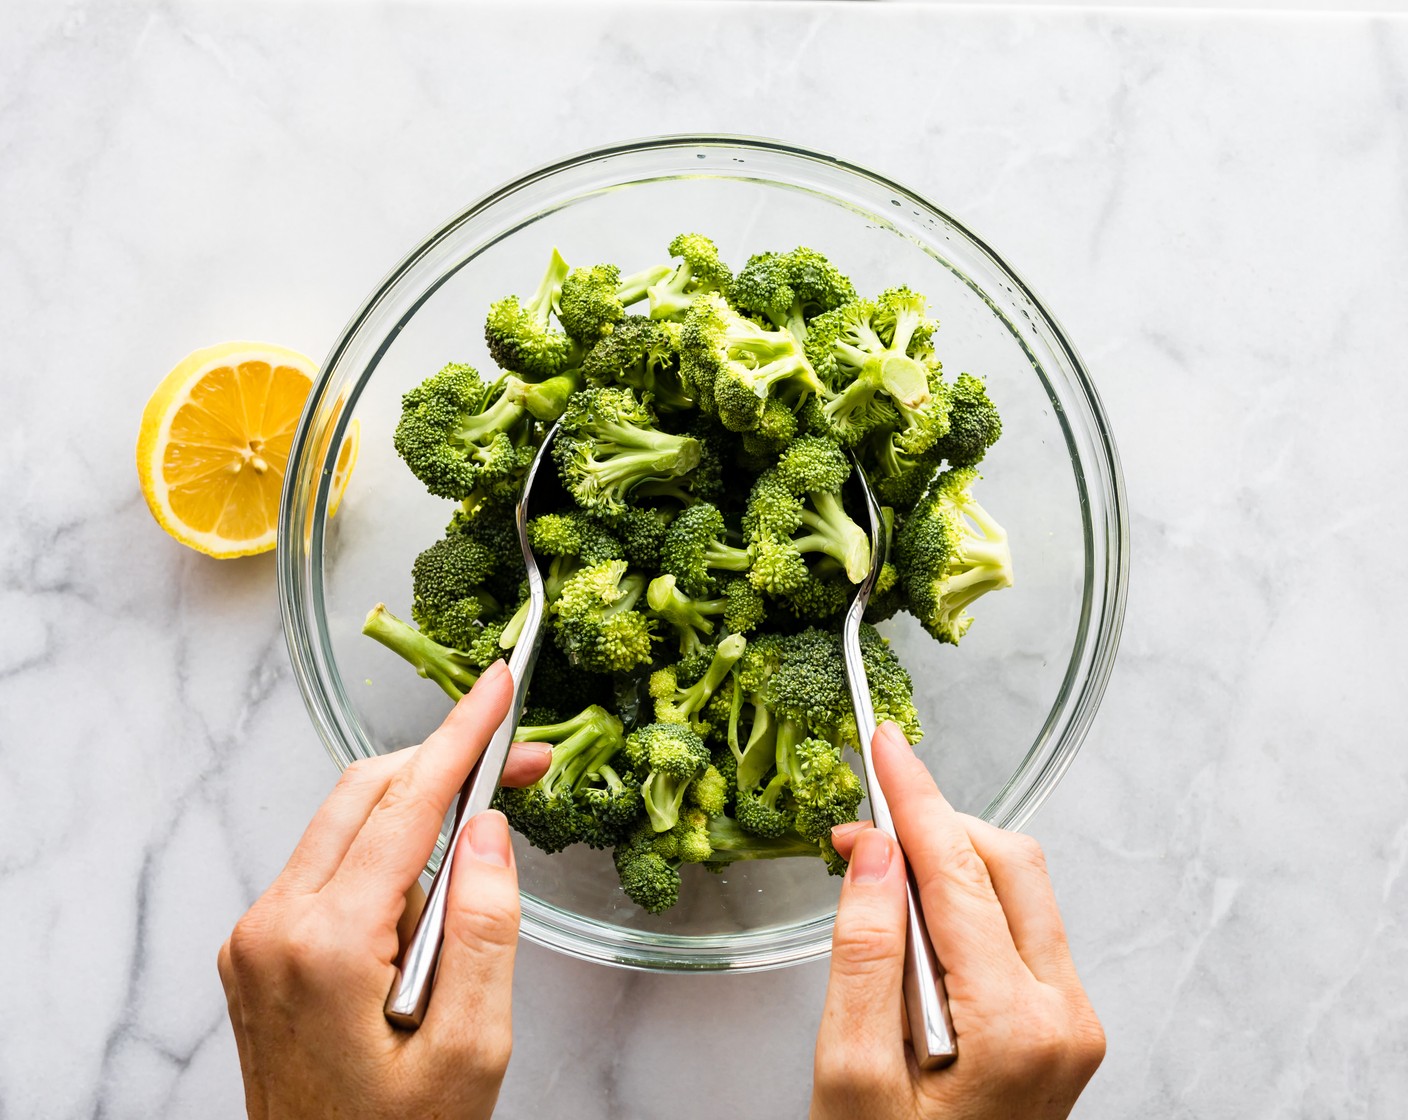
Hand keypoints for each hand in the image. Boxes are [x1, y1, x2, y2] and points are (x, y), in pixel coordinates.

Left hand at [217, 660, 550, 1119]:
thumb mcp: (473, 1047)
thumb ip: (485, 926)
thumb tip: (486, 828)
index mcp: (326, 945)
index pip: (406, 806)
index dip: (462, 736)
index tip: (499, 684)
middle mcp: (274, 926)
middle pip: (365, 794)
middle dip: (445, 763)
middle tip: (521, 765)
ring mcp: (257, 936)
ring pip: (346, 824)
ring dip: (419, 816)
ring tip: (479, 867)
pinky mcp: (259, 948)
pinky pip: (330, 866)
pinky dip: (386, 859)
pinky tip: (428, 906)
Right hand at [811, 722, 1104, 1119]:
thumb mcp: (850, 1076)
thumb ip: (865, 953)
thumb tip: (878, 851)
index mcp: (1016, 1028)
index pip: (961, 874)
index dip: (915, 799)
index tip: (884, 744)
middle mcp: (1065, 1017)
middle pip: (1009, 865)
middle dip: (935, 827)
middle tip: (861, 823)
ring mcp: (1073, 1022)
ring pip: (1020, 889)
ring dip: (949, 864)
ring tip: (876, 879)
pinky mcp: (1062, 1025)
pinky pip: (1020, 929)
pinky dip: (966, 903)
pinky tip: (914, 921)